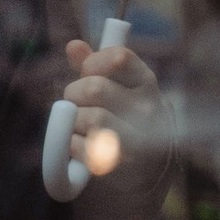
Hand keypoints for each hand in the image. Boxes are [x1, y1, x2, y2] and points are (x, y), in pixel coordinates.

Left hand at [61, 32, 169, 183]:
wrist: (144, 172)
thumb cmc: (126, 120)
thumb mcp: (118, 88)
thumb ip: (96, 66)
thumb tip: (73, 46)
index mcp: (146, 83)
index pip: (119, 57)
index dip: (92, 62)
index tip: (86, 72)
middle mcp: (148, 110)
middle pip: (94, 89)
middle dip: (74, 94)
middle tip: (76, 104)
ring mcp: (139, 139)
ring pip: (90, 119)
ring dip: (73, 122)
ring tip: (79, 127)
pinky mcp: (121, 165)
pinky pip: (81, 147)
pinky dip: (71, 145)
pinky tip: (80, 146)